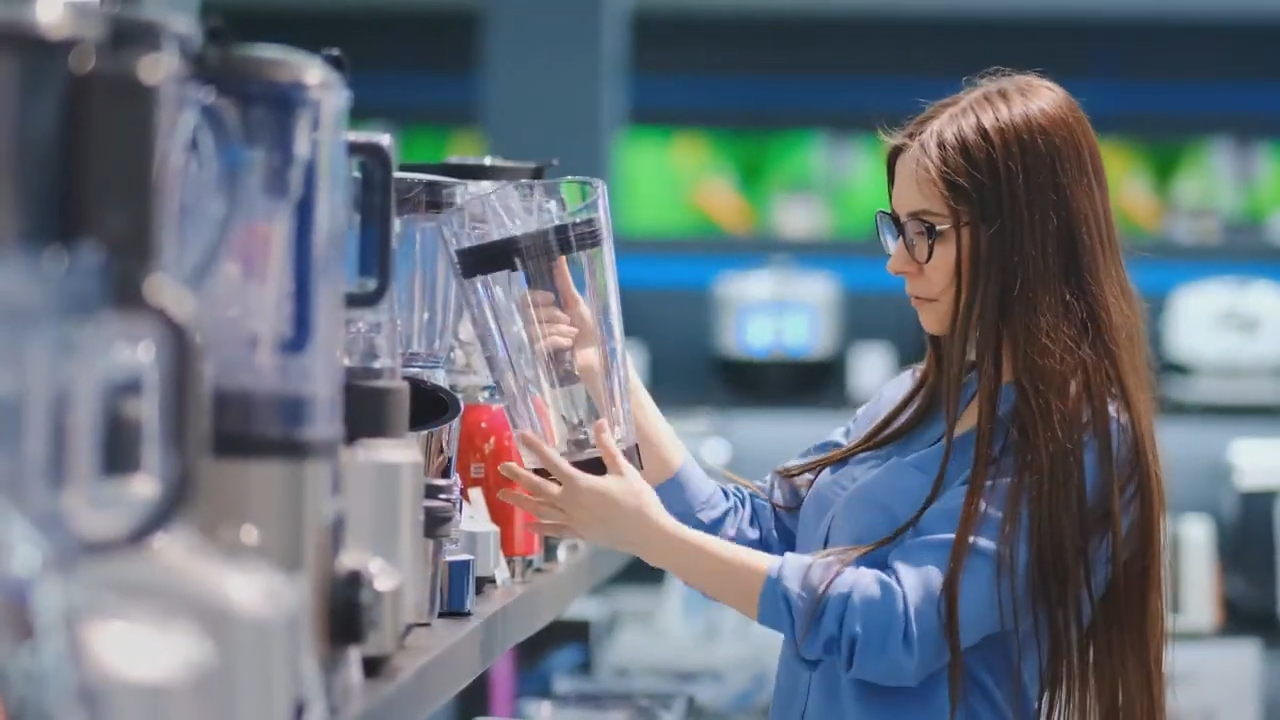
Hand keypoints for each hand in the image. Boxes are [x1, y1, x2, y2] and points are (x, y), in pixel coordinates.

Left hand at [496, 420, 673, 556]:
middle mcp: (571, 503)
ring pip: (541, 510)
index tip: (522, 436)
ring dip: (521, 502)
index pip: (552, 462)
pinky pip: (555, 530)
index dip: (536, 447)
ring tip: (503, 495)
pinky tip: (529, 525)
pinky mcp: (580, 534)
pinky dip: (541, 527)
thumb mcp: (624, 470)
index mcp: (580, 485)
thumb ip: (608, 447)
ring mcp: (573, 521)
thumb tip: (600, 422)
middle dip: (519, 477)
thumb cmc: (639, 499)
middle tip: (501, 468)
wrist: (648, 533)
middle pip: (538, 488)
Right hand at [523, 259, 601, 379]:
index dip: (536, 297)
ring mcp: (534, 344)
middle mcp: (534, 326)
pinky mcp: (539, 360)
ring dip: (558, 330)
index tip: (552, 298)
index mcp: (541, 311)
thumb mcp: (576, 302)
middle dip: (552, 315)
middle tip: (568, 320)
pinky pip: (539, 345)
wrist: (600, 355)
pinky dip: (556, 342)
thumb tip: (559, 256)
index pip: (523, 299)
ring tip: (572, 335)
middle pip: (528, 313)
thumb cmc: (589, 329)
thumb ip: (564, 281)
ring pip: (534, 329)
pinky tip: (567, 345)